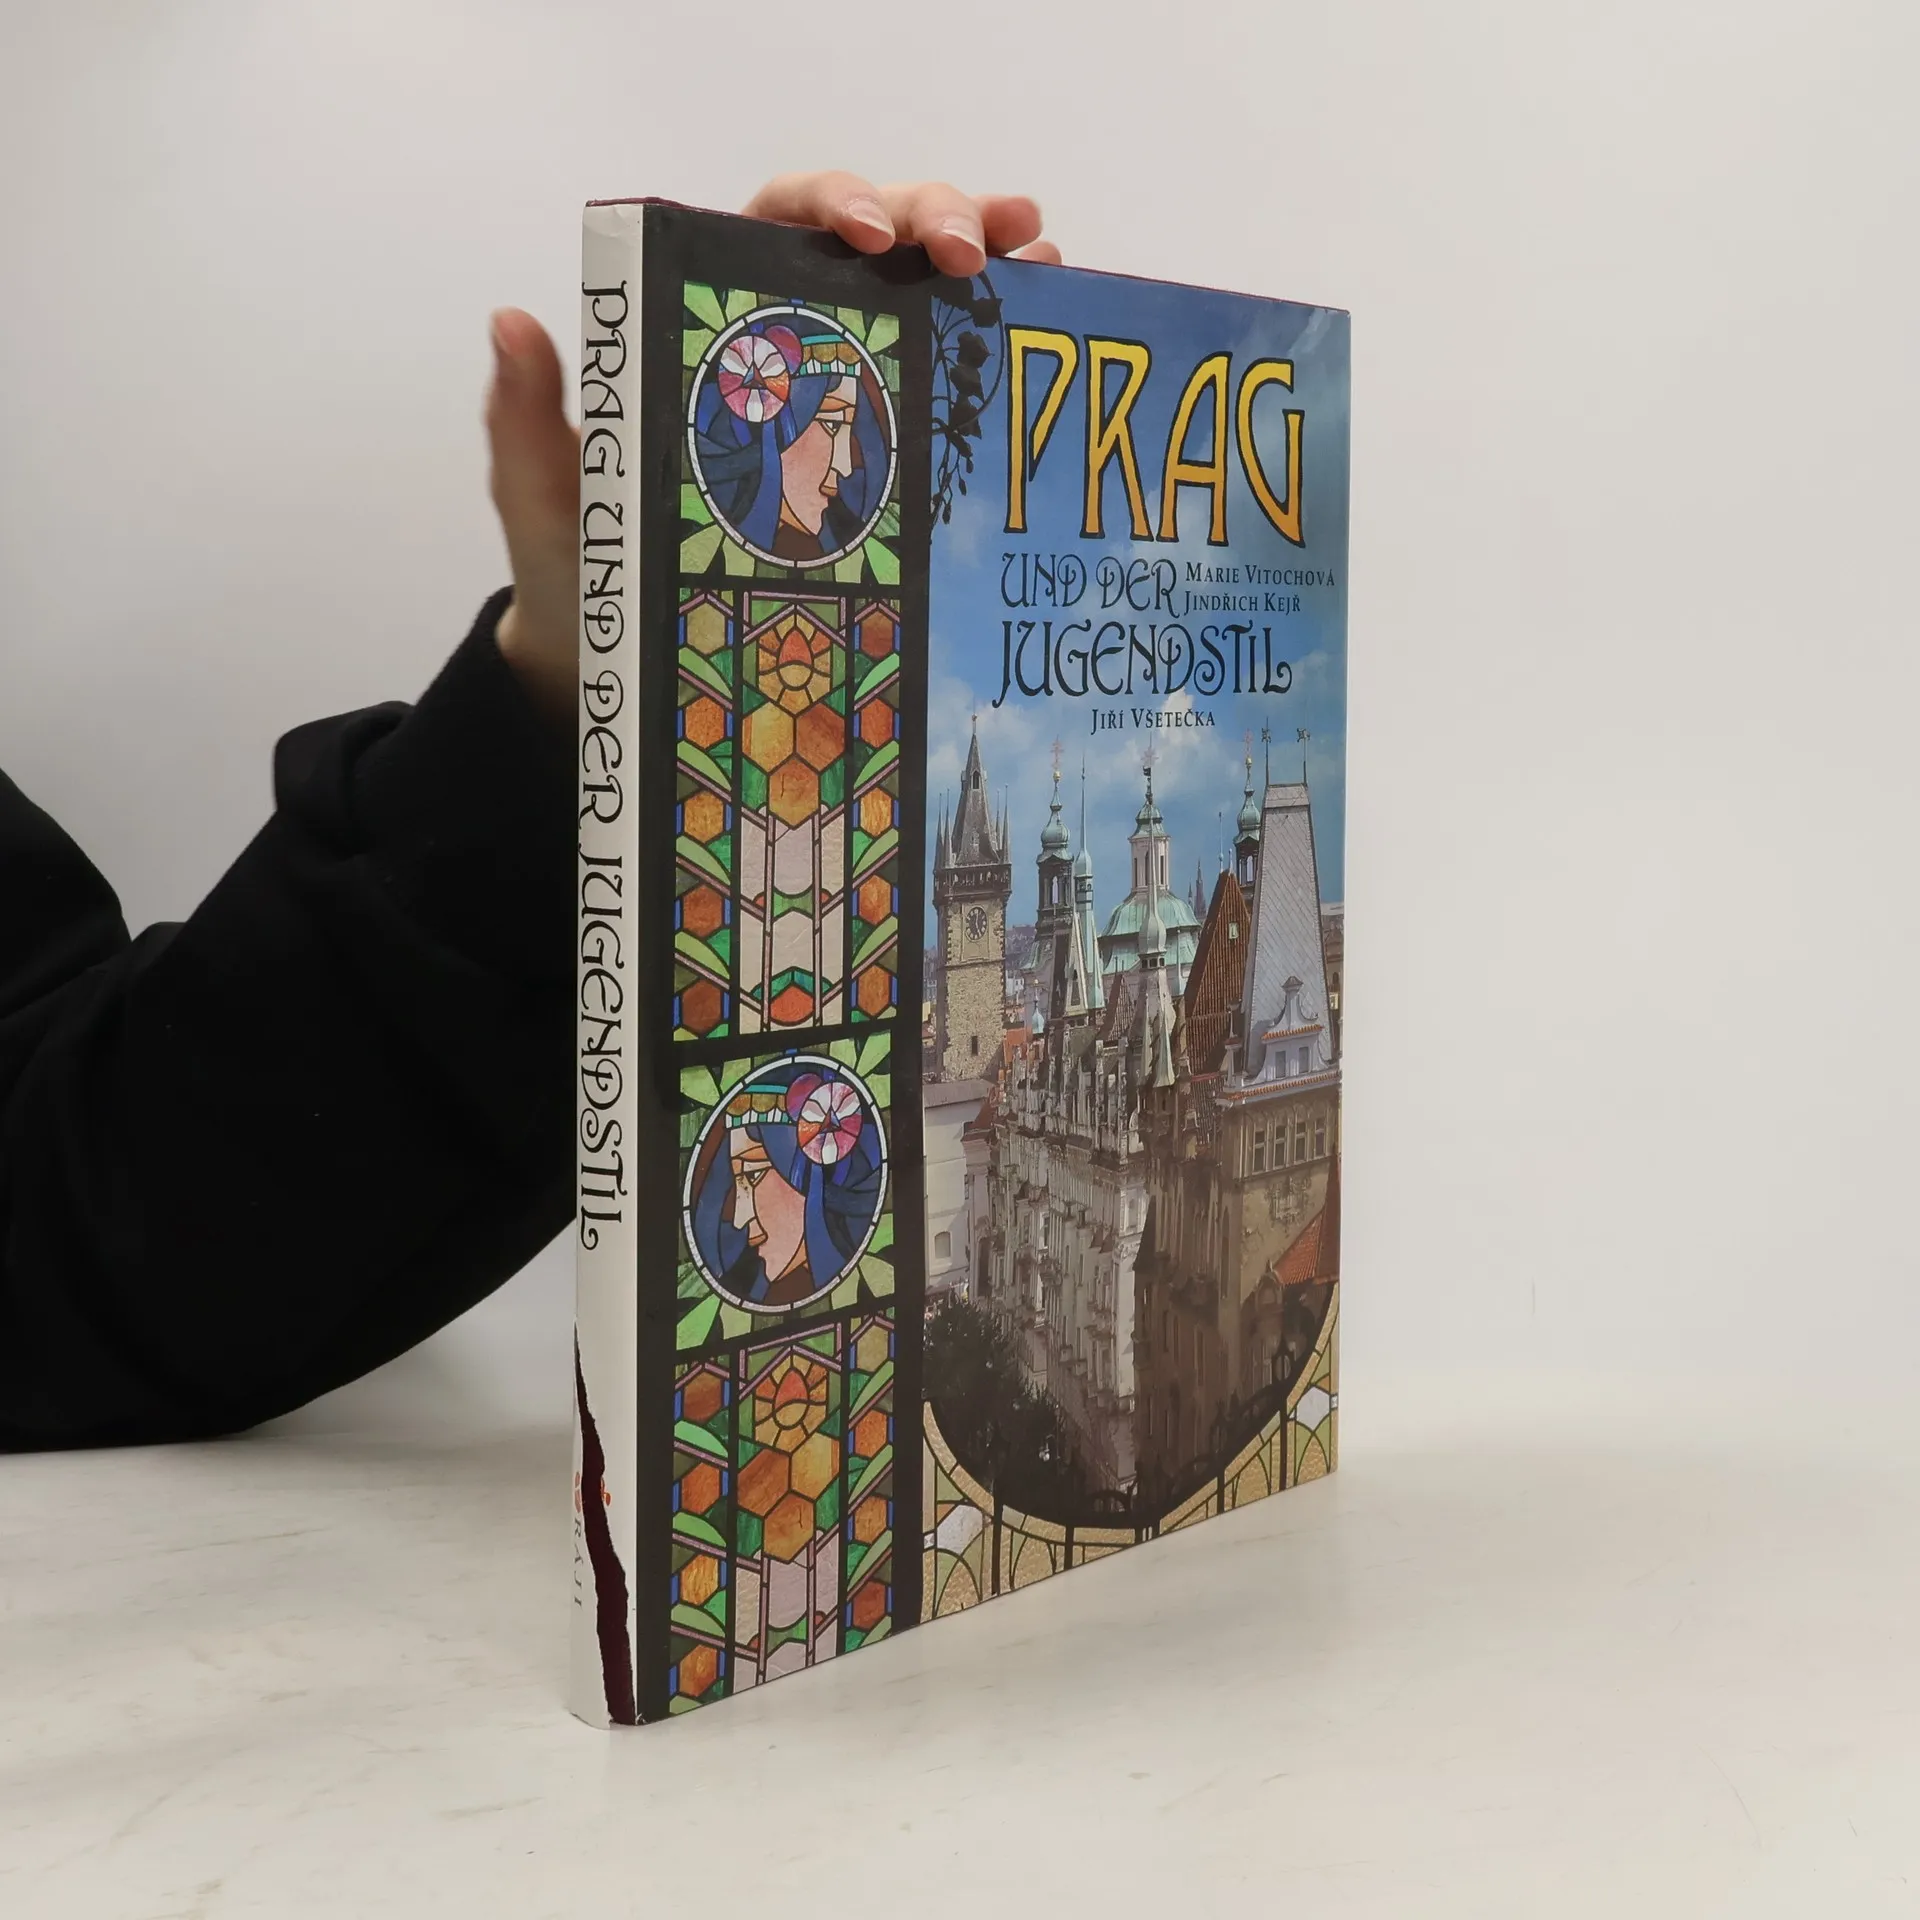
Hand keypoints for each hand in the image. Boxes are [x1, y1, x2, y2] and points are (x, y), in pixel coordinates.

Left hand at [488, 175, 1058, 722]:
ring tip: (1039, 255)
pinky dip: (995, 337)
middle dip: (933, 217)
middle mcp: (784, 337)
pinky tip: (1041, 319)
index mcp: (709, 318)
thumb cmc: (587, 569)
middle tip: (976, 251)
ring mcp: (844, 390)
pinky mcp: (881, 451)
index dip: (834, 205)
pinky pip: (944, 374)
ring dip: (985, 257)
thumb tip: (515, 325)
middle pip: (873, 237)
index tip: (874, 235)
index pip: (777, 221)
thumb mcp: (549, 496)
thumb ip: (527, 418)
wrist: (629, 658)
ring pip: (922, 290)